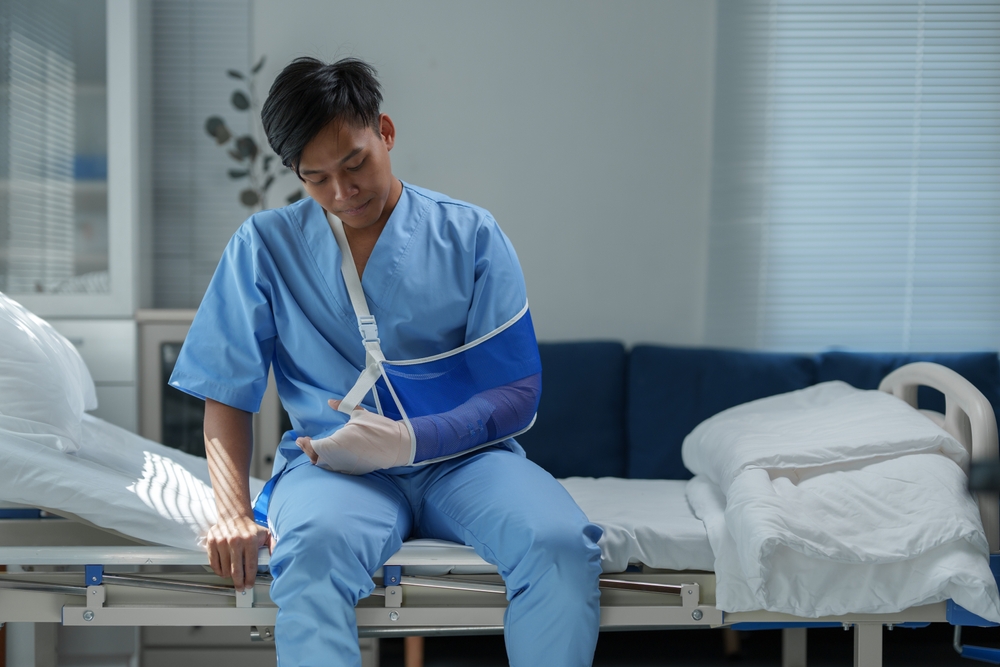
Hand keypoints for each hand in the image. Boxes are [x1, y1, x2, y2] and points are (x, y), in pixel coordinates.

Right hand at [205, 513, 269, 591]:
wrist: (234, 516)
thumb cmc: (250, 529)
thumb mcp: (266, 534)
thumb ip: (274, 546)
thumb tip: (279, 558)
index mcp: (250, 540)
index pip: (250, 566)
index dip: (250, 579)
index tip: (249, 585)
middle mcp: (235, 541)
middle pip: (236, 571)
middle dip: (239, 583)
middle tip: (240, 587)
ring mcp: (222, 542)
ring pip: (225, 569)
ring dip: (229, 576)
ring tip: (233, 575)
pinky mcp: (212, 542)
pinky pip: (214, 564)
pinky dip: (218, 571)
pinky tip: (224, 570)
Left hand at [295, 399, 410, 473]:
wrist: (397, 445)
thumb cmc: (377, 428)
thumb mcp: (359, 414)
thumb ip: (342, 407)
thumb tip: (330, 402)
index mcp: (336, 443)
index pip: (315, 447)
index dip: (307, 444)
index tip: (302, 439)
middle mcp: (338, 458)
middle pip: (317, 459)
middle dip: (309, 452)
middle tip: (305, 444)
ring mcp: (346, 466)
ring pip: (326, 466)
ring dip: (318, 458)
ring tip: (314, 451)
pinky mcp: (353, 470)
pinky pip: (336, 468)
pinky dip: (329, 463)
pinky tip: (328, 456)